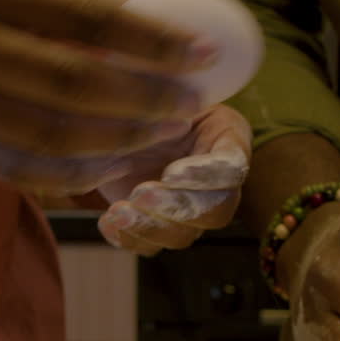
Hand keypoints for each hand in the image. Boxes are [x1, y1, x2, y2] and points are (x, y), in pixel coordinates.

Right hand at [0, 0, 209, 194]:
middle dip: (146, 95)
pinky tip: (112, 160)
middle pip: (76, 81)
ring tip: (161, 130)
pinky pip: (21, 166)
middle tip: (192, 102)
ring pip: (53, 132)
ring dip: (120, 136)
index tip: (200, 52)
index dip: (152, 38)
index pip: (86, 17)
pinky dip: (73, 167)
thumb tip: (140, 25)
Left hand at [96, 105, 249, 254]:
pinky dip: (128, 239)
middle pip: (216, 211)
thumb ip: (164, 109)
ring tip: (118, 212)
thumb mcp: (157, 94)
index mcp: (227, 140)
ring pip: (184, 236)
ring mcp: (190, 211)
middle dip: (176, 207)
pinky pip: (151, 246)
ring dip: (150, 228)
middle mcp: (218, 183)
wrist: (120, 122)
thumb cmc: (146, 102)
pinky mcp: (159, 227)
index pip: (231, 167)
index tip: (170, 173)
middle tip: (140, 193)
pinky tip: (108, 222)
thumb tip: (170, 124)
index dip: (204, 176)